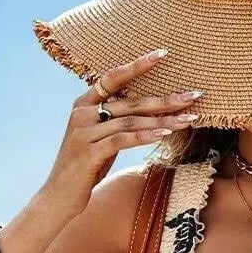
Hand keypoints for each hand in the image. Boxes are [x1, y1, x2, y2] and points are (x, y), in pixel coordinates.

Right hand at [43, 52, 202, 211]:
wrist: (58, 197)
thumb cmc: (83, 170)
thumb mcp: (97, 140)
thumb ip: (113, 124)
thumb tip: (142, 113)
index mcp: (83, 104)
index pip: (113, 77)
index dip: (138, 65)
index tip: (163, 55)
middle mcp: (82, 113)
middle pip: (130, 101)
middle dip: (165, 99)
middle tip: (193, 95)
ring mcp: (84, 132)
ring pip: (130, 121)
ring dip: (162, 120)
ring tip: (189, 119)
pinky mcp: (89, 153)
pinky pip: (123, 140)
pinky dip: (145, 136)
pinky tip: (164, 134)